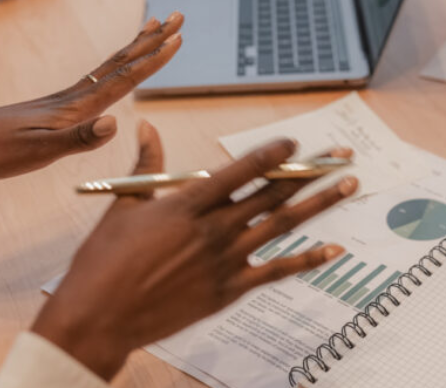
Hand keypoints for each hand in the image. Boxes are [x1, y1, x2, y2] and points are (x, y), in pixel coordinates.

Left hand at [0, 14, 183, 189]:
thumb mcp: (35, 151)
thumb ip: (76, 139)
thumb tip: (115, 123)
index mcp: (75, 106)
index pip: (123, 77)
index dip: (152, 58)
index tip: (177, 37)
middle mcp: (73, 98)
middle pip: (120, 62)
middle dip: (151, 41)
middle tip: (177, 16)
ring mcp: (63, 102)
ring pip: (109, 68)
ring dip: (135, 50)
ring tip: (153, 31)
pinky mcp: (53, 110)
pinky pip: (96, 82)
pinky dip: (115, 69)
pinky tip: (115, 73)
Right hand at [32, 138, 356, 380]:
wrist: (97, 320)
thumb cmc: (102, 262)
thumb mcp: (122, 205)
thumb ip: (146, 164)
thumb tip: (145, 126)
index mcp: (185, 204)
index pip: (240, 170)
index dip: (272, 154)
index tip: (295, 142)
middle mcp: (213, 229)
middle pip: (272, 193)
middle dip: (310, 170)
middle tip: (341, 154)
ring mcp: (224, 261)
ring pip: (283, 225)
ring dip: (320, 203)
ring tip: (349, 184)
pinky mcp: (229, 291)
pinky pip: (277, 271)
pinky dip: (308, 259)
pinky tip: (335, 249)